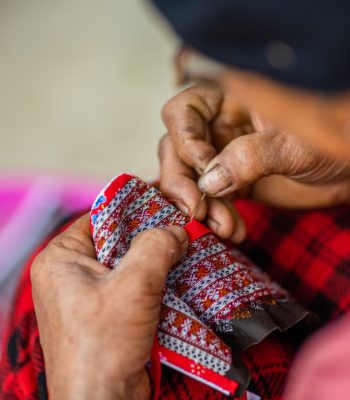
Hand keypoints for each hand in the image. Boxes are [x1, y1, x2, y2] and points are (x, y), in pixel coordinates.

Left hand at [31, 214, 187, 399]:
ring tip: (186, 249)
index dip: (134, 209)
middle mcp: (71, 274)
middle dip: (151, 237)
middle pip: (118, 241)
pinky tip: (179, 276)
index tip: (166, 203)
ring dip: (157, 261)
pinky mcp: (107, 314)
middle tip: (182, 226)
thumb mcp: (133, 285)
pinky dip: (156, 282)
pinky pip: (134, 286)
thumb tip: (177, 229)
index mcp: (61, 258)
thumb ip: (156, 247)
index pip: (100, 217)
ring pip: (130, 264)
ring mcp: (89, 295)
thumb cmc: (104, 344)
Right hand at [160, 84, 349, 241]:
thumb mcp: (295, 145)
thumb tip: (209, 181)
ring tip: (223, 227)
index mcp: (232, 99)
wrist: (347, 171)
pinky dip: (214, 216)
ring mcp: (221, 154)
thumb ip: (251, 157)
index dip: (185, 140)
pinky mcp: (229, 181)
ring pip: (188, 176)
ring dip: (198, 205)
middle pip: (175, 148)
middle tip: (196, 210)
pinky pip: (208, 198)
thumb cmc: (334, 141)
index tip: (206, 169)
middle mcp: (220, 125)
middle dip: (182, 182)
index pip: (184, 110)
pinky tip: (232, 230)